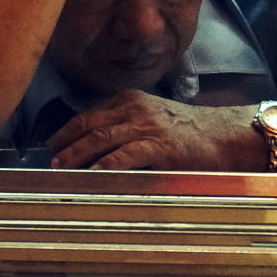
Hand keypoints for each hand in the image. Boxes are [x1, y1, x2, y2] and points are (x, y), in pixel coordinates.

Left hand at [47, 91, 263, 170]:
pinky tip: (91, 174)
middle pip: (90, 124)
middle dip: (65, 142)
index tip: (52, 144)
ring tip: (60, 167)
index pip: (90, 114)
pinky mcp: (160, 147)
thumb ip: (126, 127)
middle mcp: (135, 110)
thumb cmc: (190, 133)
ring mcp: (147, 127)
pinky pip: (124, 156)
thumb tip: (94, 148)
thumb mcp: (153, 120)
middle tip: (49, 158)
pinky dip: (105, 166)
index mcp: (131, 101)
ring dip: (76, 154)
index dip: (67, 130)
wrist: (227, 136)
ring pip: (101, 138)